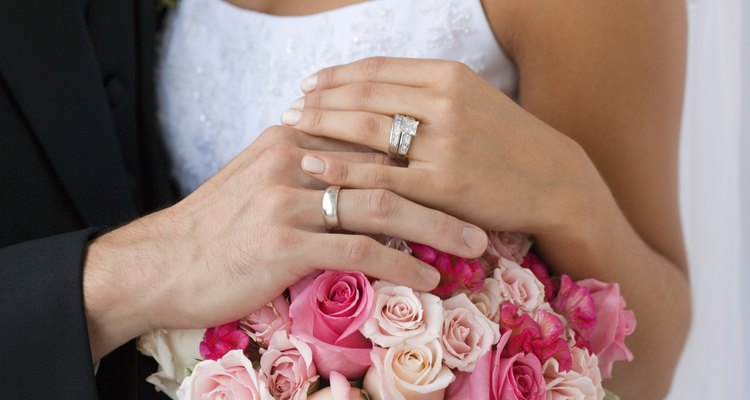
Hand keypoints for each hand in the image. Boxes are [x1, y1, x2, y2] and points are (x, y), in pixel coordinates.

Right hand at [83, 125, 487, 359]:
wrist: (162, 263)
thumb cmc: (217, 227)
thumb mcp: (261, 181)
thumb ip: (309, 167)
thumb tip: (359, 170)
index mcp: (294, 137)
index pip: (374, 138)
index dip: (423, 158)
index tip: (462, 178)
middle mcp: (296, 158)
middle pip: (388, 168)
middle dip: (444, 190)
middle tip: (486, 209)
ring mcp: (290, 200)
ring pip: (383, 207)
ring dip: (435, 228)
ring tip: (473, 245)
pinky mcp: (285, 242)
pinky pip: (359, 251)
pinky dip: (400, 264)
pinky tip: (428, 278)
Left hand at [281, 57, 597, 233]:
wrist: (554, 180)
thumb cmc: (507, 142)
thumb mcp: (472, 99)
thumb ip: (425, 91)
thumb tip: (371, 90)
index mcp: (449, 76)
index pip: (378, 69)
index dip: (336, 76)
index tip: (307, 84)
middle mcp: (446, 103)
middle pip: (365, 96)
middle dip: (319, 102)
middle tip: (288, 109)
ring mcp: (446, 144)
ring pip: (367, 130)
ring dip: (322, 128)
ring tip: (291, 132)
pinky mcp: (445, 186)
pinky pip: (382, 176)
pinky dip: (342, 170)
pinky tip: (315, 167)